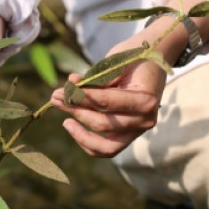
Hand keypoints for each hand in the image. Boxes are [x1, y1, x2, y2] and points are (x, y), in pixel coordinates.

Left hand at [51, 37, 166, 157]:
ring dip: (78, 130)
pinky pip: (107, 149)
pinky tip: (71, 126)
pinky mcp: (129, 136)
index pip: (107, 102)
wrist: (153, 62)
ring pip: (104, 144)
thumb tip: (70, 83)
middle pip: (103, 123)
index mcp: (146, 99)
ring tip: (62, 115)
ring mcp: (138, 131)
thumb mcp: (115, 63)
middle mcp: (145, 120)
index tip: (63, 90)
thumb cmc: (133, 58)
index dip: (82, 97)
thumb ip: (94, 78)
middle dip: (75, 110)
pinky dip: (88, 142)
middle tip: (55, 96)